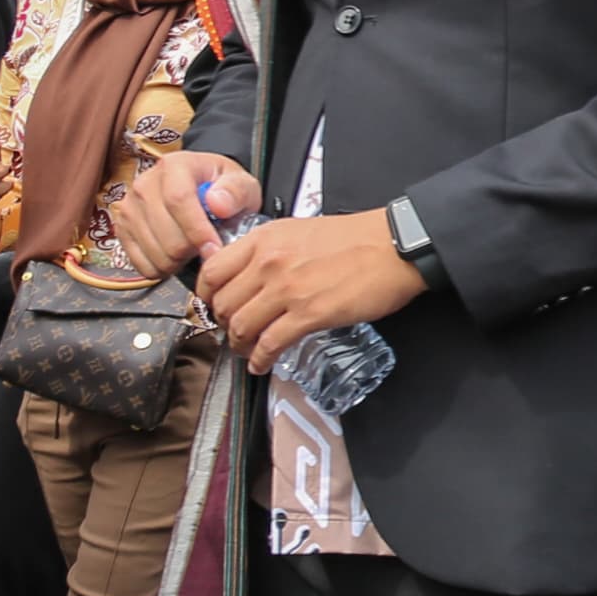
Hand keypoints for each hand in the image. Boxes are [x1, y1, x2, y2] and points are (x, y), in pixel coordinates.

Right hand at [116, 154, 253, 284]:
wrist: (200, 192)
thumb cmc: (221, 190)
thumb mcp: (242, 185)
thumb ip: (236, 192)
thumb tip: (217, 203)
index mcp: (174, 166)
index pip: (178, 199)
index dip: (197, 230)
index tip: (213, 249)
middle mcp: (145, 184)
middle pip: (166, 233)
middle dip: (192, 250)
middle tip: (207, 247)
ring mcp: (130, 207)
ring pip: (155, 253)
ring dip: (179, 261)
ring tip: (192, 248)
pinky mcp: (122, 229)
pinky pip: (141, 264)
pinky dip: (162, 268)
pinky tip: (175, 255)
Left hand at [204, 212, 426, 375]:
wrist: (391, 247)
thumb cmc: (352, 239)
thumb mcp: (298, 231)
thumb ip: (269, 250)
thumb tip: (250, 275)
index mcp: (263, 239)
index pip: (211, 271)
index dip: (205, 296)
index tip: (211, 308)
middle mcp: (268, 262)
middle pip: (222, 303)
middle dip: (222, 325)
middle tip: (230, 334)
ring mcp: (287, 290)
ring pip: (241, 327)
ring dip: (239, 346)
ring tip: (246, 352)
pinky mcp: (309, 314)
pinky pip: (269, 344)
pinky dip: (260, 359)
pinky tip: (262, 364)